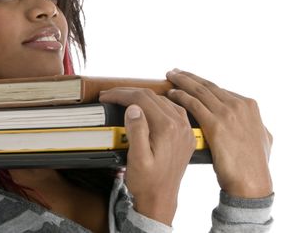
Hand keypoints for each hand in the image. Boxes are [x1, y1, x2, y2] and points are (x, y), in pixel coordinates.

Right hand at [99, 88, 195, 224]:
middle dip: (128, 93)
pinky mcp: (185, 134)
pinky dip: (159, 103)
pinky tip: (150, 105)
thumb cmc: (147, 183)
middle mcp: (180, 125)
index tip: (106, 97)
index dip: (121, 94)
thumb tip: (133, 107)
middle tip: (110, 96)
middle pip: (152, 97)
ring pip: (163, 100)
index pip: (142, 99)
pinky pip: (174, 109)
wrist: (161, 199)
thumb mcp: (137, 158)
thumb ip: (136, 130)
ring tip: (124, 98)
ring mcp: (185, 129)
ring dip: (143, 96)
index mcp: (167, 128)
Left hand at [166, 69, 272, 197]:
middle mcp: (238, 105)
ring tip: (170, 76)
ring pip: (199, 91)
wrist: (252, 182)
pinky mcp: (216, 124)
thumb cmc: (256, 165)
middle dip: (189, 77)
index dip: (202, 83)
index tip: (190, 80)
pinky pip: (193, 104)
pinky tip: (171, 94)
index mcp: (249, 105)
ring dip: (181, 81)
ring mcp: (227, 113)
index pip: (219, 89)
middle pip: (207, 85)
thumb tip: (255, 122)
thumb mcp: (264, 138)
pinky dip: (180, 96)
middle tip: (174, 71)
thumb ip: (256, 125)